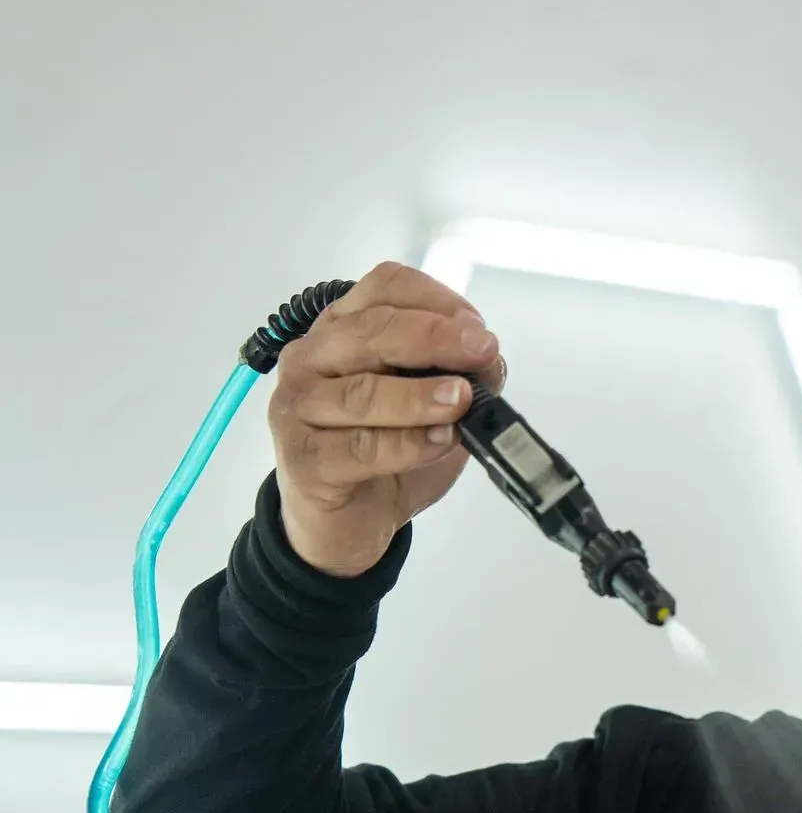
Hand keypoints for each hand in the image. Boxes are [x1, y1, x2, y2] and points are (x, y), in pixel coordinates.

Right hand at [266, 260, 505, 578]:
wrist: (346, 524)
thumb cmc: (385, 457)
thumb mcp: (432, 411)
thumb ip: (457, 381)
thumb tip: (491, 364)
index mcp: (344, 328)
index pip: (384, 288)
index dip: (435, 301)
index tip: (479, 328)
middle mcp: (313, 356)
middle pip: (373, 331)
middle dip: (435, 339)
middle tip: (482, 352)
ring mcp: (299, 406)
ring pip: (363, 392)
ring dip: (420, 395)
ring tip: (462, 400)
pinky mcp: (303, 458)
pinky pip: (359, 448)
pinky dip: (405, 444)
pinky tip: (439, 442)